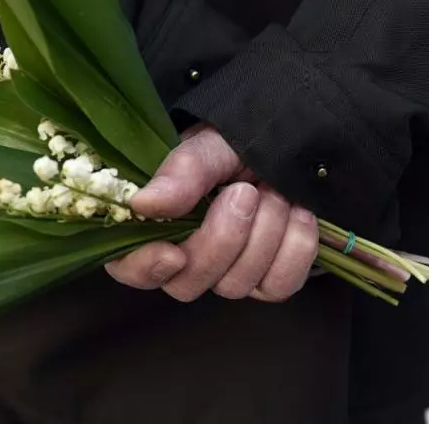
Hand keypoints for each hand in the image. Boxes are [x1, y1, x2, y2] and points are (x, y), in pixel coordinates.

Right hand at [105, 125, 319, 301]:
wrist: (292, 141)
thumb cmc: (239, 143)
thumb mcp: (211, 145)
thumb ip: (182, 171)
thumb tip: (142, 203)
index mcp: (157, 223)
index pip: (131, 267)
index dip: (146, 267)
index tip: (173, 252)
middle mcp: (187, 257)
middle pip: (187, 284)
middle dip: (223, 239)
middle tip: (246, 192)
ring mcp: (228, 273)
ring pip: (235, 286)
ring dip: (263, 234)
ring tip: (274, 191)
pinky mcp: (269, 280)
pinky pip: (279, 285)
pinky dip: (294, 248)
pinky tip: (298, 213)